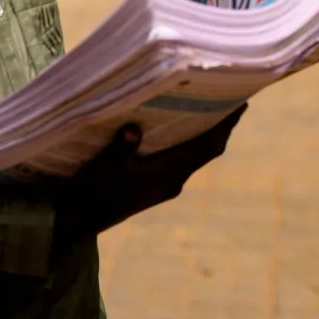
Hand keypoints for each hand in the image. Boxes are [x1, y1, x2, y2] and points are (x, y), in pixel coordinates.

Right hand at [52, 105, 247, 251]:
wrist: (77, 222)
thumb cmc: (90, 193)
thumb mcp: (102, 168)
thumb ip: (120, 148)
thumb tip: (134, 129)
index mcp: (167, 175)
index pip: (207, 147)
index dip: (226, 126)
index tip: (242, 103)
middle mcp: (173, 181)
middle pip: (207, 150)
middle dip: (221, 125)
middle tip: (231, 96)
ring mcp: (165, 186)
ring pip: (195, 157)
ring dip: (206, 134)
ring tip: (212, 106)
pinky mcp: (155, 188)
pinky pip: (182, 161)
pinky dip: (189, 143)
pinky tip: (182, 129)